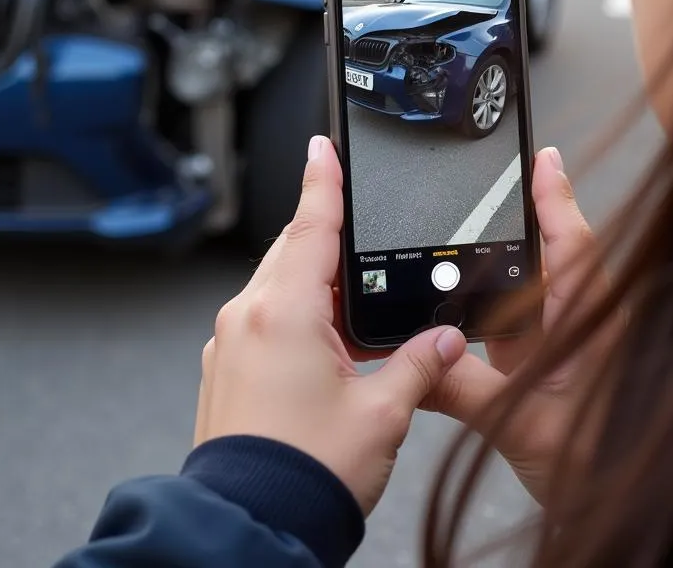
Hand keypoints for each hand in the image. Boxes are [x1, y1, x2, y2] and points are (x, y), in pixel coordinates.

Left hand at [194, 136, 467, 515]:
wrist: (249, 527)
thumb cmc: (307, 474)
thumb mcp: (382, 413)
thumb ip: (419, 364)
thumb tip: (446, 341)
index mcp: (285, 311)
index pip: (310, 225)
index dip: (322, 181)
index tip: (322, 147)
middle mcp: (249, 316)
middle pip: (293, 251)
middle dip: (324, 233)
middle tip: (355, 228)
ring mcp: (231, 342)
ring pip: (277, 284)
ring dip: (312, 281)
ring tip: (353, 307)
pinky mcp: (226, 368)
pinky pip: (263, 317)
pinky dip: (294, 312)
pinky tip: (324, 344)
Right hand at [425, 148, 617, 502]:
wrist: (617, 514)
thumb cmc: (598, 472)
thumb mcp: (521, 427)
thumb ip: (463, 391)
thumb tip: (412, 362)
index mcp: (591, 328)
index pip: (575, 249)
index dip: (558, 199)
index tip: (544, 158)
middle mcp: (579, 327)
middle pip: (547, 259)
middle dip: (518, 222)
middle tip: (487, 183)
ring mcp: (562, 346)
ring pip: (526, 292)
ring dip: (498, 267)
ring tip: (460, 235)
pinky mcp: (544, 366)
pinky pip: (512, 324)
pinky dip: (484, 309)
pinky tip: (457, 304)